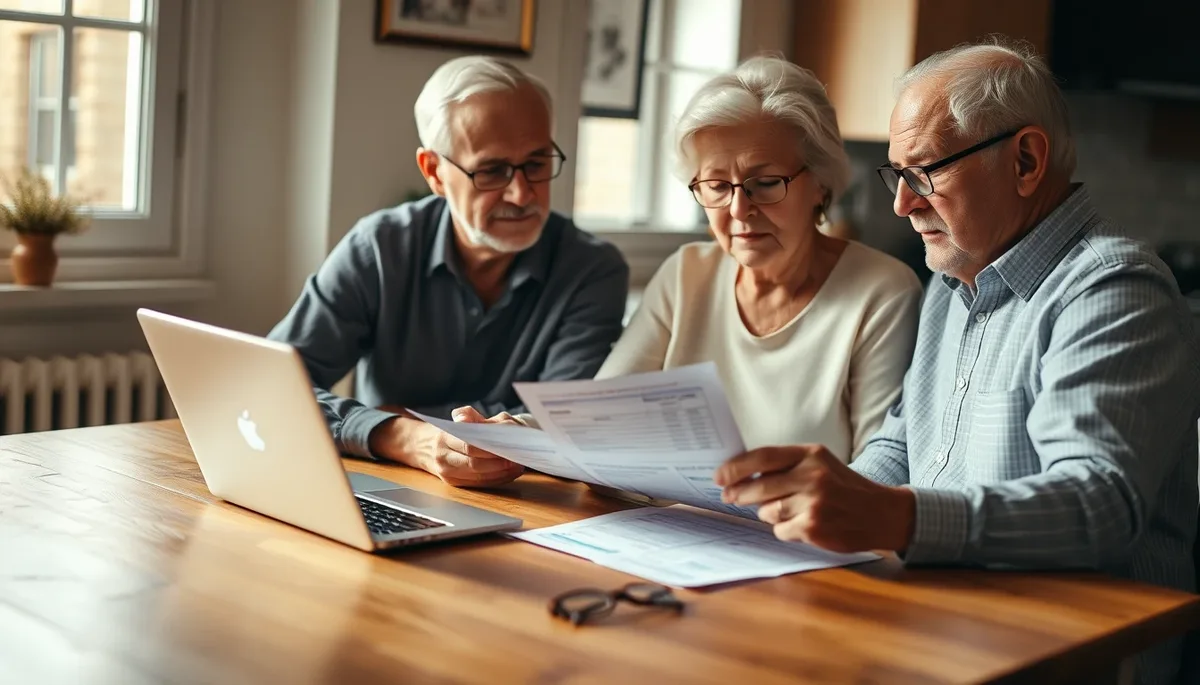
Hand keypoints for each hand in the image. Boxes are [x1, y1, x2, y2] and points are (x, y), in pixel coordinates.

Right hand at [368, 410, 523, 487]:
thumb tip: (466, 417)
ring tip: (518, 466)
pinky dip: (496, 479)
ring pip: (478, 477)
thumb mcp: (455, 419)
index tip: (510, 446)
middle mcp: (443, 459)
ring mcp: (448, 474)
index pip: (470, 446)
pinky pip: (478, 484)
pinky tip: (509, 473)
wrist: (419, 447)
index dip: (491, 448)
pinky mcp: (454, 484)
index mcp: (444, 439)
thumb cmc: (445, 431)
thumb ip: (466, 415)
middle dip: (500, 463)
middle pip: (476, 464)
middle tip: (518, 458)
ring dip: (501, 473)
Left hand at [714, 444, 914, 553]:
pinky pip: (780, 530)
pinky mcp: (814, 527)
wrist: (882, 513)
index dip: (736, 467)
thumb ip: (787, 466)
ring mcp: (814, 503)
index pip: (762, 457)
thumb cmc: (844, 487)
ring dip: (767, 513)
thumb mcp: (820, 464)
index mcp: (811, 454)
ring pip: (767, 511)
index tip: (719, 476)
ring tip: (784, 511)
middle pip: (759, 486)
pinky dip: (784, 529)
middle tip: (729, 497)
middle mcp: (813, 476)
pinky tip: (800, 525)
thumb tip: (742, 475)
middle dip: (738, 494)